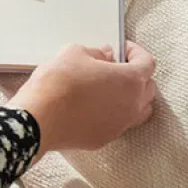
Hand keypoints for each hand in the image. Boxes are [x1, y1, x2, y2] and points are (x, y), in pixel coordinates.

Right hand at [11, 42, 156, 156]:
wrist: (39, 118)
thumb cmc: (58, 84)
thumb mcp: (74, 53)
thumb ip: (96, 52)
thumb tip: (105, 55)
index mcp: (129, 80)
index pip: (147, 63)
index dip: (136, 52)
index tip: (123, 48)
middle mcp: (132, 105)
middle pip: (148, 88)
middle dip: (136, 75)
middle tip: (116, 66)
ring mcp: (119, 125)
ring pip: (139, 110)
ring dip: (131, 97)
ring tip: (111, 89)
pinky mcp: (104, 138)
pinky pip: (118, 124)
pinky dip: (113, 113)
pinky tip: (94, 106)